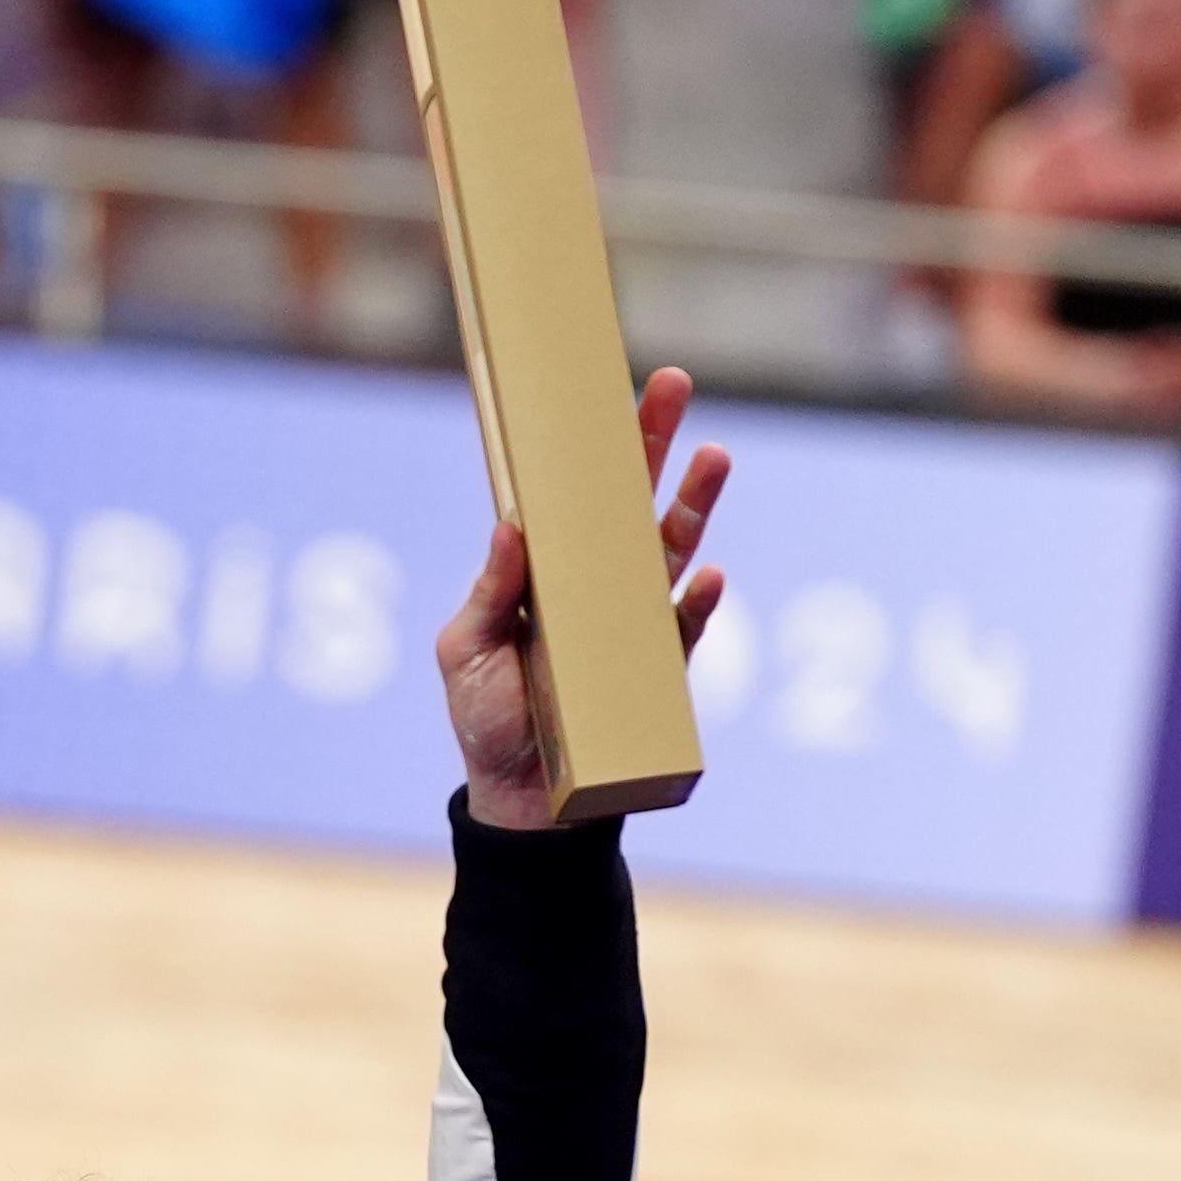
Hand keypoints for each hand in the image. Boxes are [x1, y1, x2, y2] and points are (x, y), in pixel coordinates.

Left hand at [437, 365, 730, 833]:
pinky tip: (710, 577)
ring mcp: (631, 620)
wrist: (525, 798)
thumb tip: (513, 525)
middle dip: (651, 441)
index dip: (585, 447)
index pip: (569, 495)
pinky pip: (685, 627)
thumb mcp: (466, 651)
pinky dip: (698, 604)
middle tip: (672, 383)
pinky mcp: (659, 666)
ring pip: (671, 548)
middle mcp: (595, 584)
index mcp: (545, 570)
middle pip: (629, 500)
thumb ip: (491, 593)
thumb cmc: (486, 717)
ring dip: (693, 504)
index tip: (598, 389)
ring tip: (714, 456)